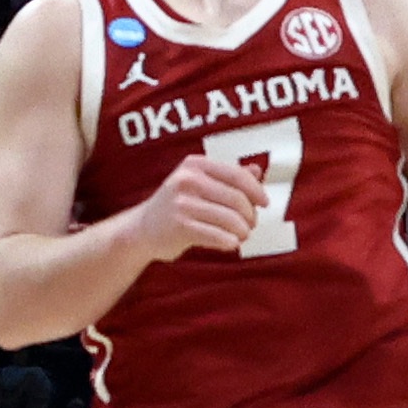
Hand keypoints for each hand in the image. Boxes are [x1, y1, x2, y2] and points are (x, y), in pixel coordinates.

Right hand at [125, 151, 267, 263]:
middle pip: (237, 199)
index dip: (256, 191)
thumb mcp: (199, 183)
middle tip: (250, 224)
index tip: (264, 204)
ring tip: (241, 235)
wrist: (142, 229)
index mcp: (195, 164)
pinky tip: (231, 243)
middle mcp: (187, 180)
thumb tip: (257, 171)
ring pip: (231, 219)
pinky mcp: (180, 227)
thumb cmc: (178, 205)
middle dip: (250, 215)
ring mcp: (182, 204)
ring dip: (242, 231)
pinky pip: (218, 236)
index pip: (237, 175)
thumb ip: (227, 176)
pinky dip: (230, 241)